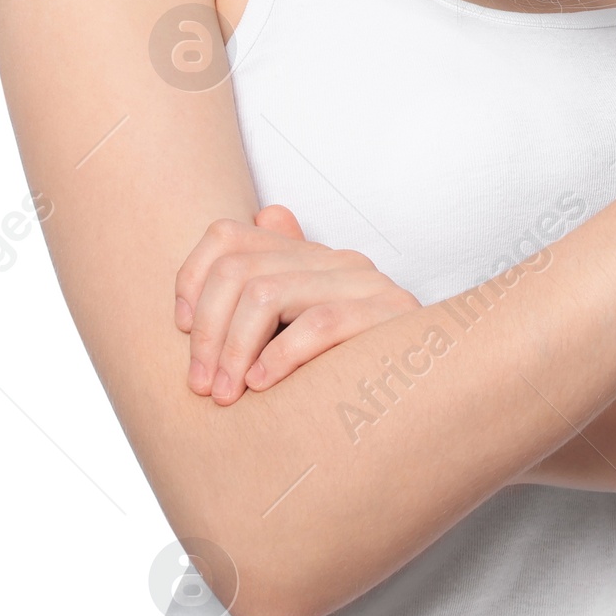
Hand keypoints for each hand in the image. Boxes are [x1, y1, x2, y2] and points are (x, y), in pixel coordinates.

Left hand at [173, 204, 420, 403]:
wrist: (436, 398)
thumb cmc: (358, 375)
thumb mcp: (302, 333)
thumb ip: (274, 285)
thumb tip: (263, 217)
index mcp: (310, 257)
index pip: (229, 236)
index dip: (191, 278)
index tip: (179, 331)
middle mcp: (335, 260)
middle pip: (238, 269)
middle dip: (206, 332)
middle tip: (200, 387)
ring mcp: (364, 283)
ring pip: (266, 294)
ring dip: (233, 352)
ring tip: (226, 396)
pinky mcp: (387, 316)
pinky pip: (317, 324)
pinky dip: (280, 357)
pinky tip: (264, 387)